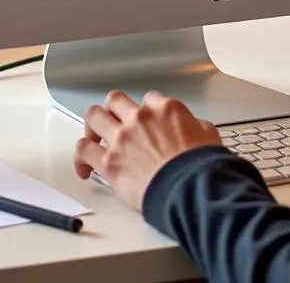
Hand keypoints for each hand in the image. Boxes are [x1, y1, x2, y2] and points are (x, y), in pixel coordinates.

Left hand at [73, 90, 222, 209]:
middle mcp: (140, 118)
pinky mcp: (109, 162)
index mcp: (165, 109)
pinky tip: (84, 167)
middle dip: (113, 111)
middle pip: (115, 100)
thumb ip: (197, 126)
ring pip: (93, 116)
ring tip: (93, 138)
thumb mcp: (208, 135)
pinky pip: (83, 150)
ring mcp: (122, 138)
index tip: (145, 122)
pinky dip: (81, 157)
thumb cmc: (201, 167)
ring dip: (92, 127)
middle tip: (113, 123)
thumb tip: (196, 129)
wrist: (191, 190)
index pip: (148, 99)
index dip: (145, 111)